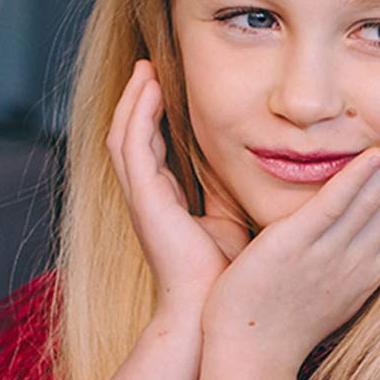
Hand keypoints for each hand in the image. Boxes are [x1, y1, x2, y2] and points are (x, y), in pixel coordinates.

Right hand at [107, 61, 250, 316]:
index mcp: (165, 203)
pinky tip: (150, 88)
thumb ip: (230, 195)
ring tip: (146, 67)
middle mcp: (148, 198)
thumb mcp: (231, 223)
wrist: (211, 315)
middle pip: (132, 135)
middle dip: (139, 99)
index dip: (156, 116)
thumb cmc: (224, 278)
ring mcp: (142, 199)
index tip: (169, 85)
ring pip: (125, 134)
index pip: (153, 148)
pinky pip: (133, 146)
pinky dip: (139, 113)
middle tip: (150, 64)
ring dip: (134, 99)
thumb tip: (254, 168)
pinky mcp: (145, 200)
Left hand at [199, 116, 379, 363]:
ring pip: (377, 201)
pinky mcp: (295, 246)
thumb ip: (342, 263)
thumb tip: (352, 241)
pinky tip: (376, 152)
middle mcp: (357, 264)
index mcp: (366, 275)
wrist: (250, 356)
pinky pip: (334, 206)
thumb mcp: (326, 295)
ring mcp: (329, 255)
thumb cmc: (279, 328)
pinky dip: (358, 178)